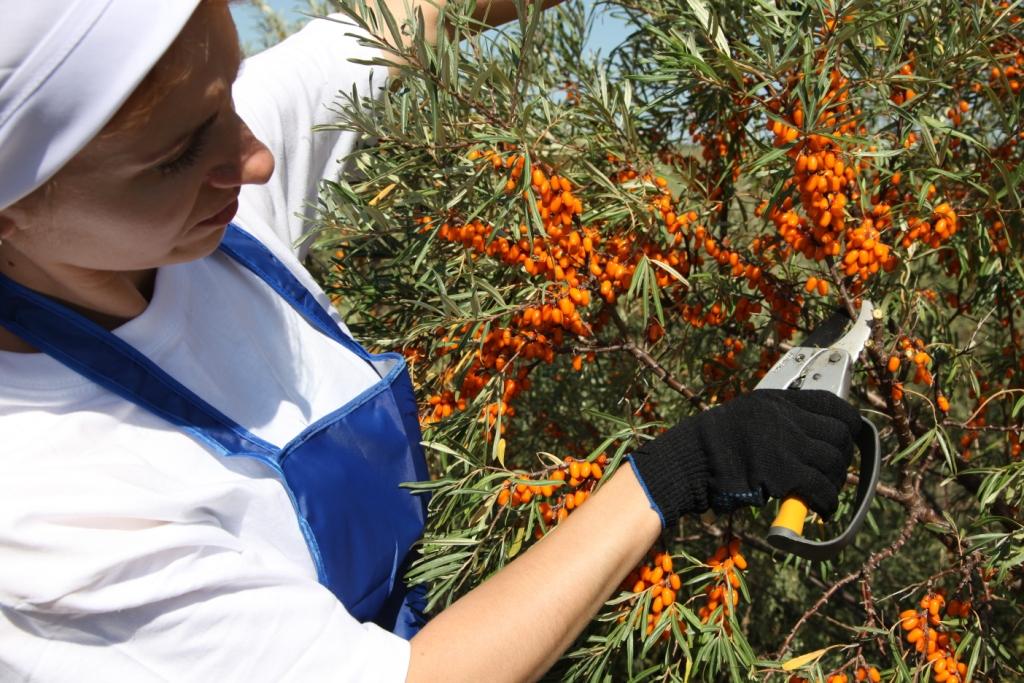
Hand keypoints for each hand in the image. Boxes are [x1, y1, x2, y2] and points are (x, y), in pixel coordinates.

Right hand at [628, 389, 861, 525]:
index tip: (848, 437)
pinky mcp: (784, 472)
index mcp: (777, 400)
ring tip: (827, 492)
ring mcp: (786, 443)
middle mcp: (786, 417)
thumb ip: (777, 420)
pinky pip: (822, 488)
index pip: (831, 403)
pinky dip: (827, 502)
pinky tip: (823, 509)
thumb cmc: (713, 444)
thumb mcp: (747, 416)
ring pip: (834, 462)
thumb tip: (811, 437)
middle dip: (843, 456)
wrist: (690, 460)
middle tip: (834, 471)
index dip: (847, 422)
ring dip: (836, 481)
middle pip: (839, 434)